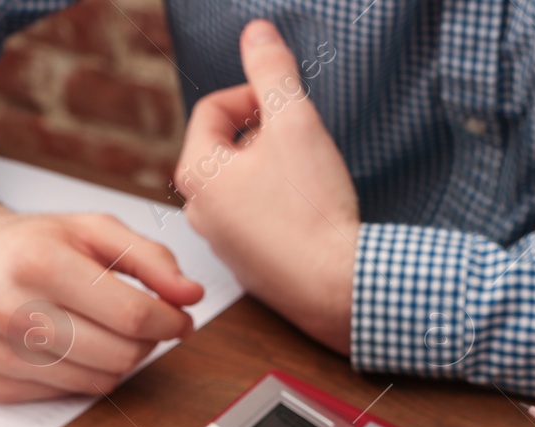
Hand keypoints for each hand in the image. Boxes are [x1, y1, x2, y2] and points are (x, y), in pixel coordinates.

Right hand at [0, 196, 204, 401]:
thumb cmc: (30, 246)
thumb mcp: (90, 230)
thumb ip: (149, 257)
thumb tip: (190, 295)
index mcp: (39, 263)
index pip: (132, 315)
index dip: (170, 320)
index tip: (179, 316)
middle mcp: (14, 311)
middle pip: (122, 354)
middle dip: (147, 340)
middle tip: (141, 320)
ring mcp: (2, 353)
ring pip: (102, 380)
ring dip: (119, 358)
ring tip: (103, 328)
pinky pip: (72, 393)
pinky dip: (85, 373)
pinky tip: (71, 344)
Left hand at [176, 20, 356, 352]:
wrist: (337, 285)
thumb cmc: (313, 210)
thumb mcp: (296, 122)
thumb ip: (273, 70)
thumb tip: (257, 33)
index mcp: (196, 174)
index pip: (213, 109)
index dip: (255, 95)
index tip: (286, 105)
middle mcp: (198, 212)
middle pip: (226, 147)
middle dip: (265, 136)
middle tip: (302, 142)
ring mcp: (221, 243)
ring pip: (243, 184)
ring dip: (273, 171)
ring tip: (308, 179)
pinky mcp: (247, 267)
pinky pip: (257, 220)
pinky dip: (280, 208)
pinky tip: (309, 213)